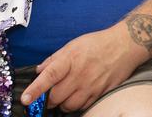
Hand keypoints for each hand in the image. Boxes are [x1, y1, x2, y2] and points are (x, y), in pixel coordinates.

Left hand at [21, 26, 142, 112]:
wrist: (125, 45)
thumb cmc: (98, 43)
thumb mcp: (74, 44)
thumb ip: (55, 58)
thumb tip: (39, 70)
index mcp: (70, 59)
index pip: (49, 76)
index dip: (36, 89)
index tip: (26, 99)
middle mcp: (80, 74)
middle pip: (56, 97)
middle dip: (49, 98)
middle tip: (51, 93)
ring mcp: (91, 85)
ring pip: (68, 106)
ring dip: (63, 103)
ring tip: (67, 93)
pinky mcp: (100, 93)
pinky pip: (83, 107)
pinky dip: (77, 104)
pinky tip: (79, 94)